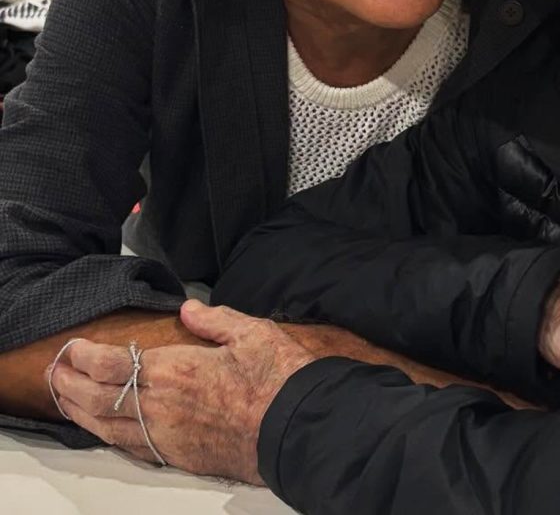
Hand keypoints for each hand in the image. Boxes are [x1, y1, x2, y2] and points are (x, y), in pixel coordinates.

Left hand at [48, 300, 313, 482]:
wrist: (297, 427)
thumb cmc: (279, 377)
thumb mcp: (252, 332)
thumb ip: (215, 319)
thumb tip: (189, 308)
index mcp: (176, 369)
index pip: (112, 364)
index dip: (85, 356)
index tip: (73, 347)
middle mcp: (162, 406)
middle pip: (99, 398)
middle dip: (71, 384)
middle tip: (57, 372)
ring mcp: (168, 436)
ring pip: (108, 427)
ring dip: (80, 413)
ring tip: (66, 400)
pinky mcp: (180, 456)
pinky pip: (131, 447)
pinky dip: (108, 435)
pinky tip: (106, 428)